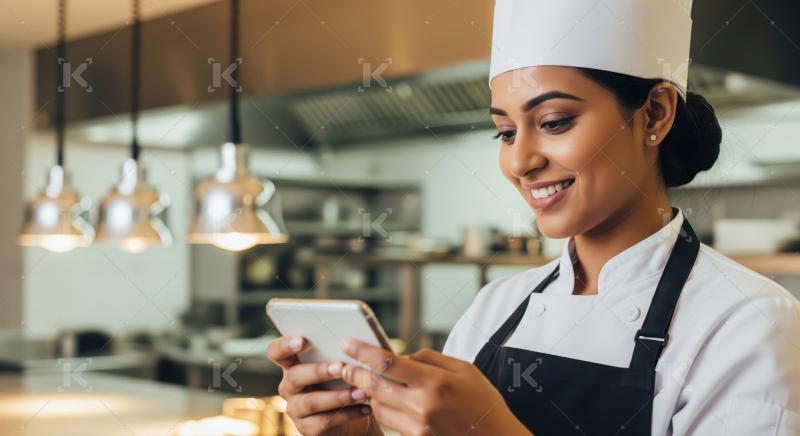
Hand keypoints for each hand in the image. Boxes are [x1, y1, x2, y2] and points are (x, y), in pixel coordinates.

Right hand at [267, 336, 380, 435]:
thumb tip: (358, 341)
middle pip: (295, 377)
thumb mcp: (342, 364)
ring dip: (338, 396)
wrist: (353, 414)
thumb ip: (342, 352)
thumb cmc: (345, 381)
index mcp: (293, 364)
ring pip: (311, 402)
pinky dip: (348, 414)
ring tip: (360, 392)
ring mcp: (295, 408)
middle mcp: (289, 386)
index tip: (302, 340)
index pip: (277, 352)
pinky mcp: (306, 428)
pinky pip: (324, 421)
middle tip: (341, 367)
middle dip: (319, 371)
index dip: (285, 346)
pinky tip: (365, 408)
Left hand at [339, 339, 530, 435]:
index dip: (363, 352)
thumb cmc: (483, 401)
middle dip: (354, 372)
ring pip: (376, 404)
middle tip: (342, 363)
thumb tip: (402, 357)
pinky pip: (388, 420)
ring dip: (366, 390)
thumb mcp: (463, 369)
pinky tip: (382, 397)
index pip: (388, 363)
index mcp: (435, 383)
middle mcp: (422, 406)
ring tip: (361, 378)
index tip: (347, 343)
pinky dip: (380, 406)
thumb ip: (429, 358)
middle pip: (374, 385)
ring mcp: (417, 427)